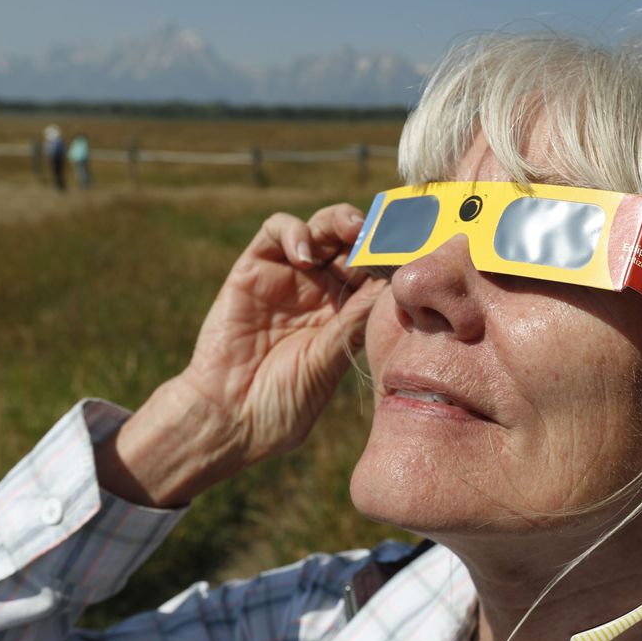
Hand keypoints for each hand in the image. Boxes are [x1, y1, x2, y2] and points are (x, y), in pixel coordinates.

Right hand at [96, 203, 382, 507]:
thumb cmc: (282, 405)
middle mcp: (320, 293)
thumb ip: (352, 323)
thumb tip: (393, 287)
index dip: (393, 258)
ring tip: (352, 231)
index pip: (376, 273)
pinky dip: (294, 231)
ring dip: (339, 220)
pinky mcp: (253, 269)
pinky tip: (303, 255)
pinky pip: (275, 231)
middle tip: (384, 234)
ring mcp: (288, 278)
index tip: (413, 253)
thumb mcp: (327, 363)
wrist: (229, 420)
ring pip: (320, 229)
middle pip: (353, 244)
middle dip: (372, 233)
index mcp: (346, 316)